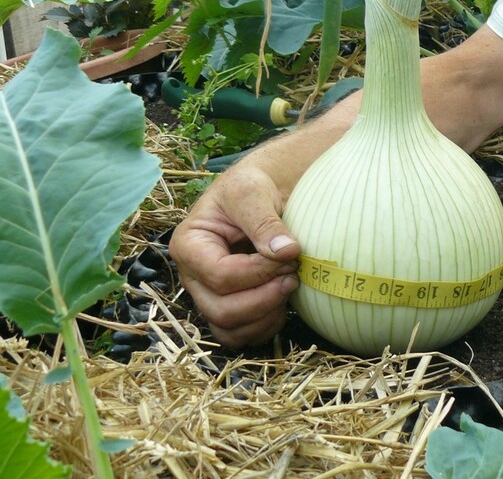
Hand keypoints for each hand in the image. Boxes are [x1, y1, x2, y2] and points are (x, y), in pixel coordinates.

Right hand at [170, 163, 300, 347]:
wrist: (261, 193)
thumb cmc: (249, 188)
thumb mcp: (252, 193)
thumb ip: (265, 221)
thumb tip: (286, 251)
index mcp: (189, 245)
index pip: (220, 276)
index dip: (258, 272)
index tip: (290, 255)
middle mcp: (193, 277)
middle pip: (221, 311)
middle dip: (263, 299)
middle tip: (293, 276)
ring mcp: (208, 295)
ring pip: (229, 330)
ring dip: (265, 316)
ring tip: (290, 287)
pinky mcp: (228, 305)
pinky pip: (241, 335)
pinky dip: (265, 326)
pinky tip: (284, 301)